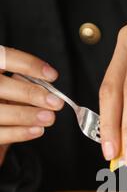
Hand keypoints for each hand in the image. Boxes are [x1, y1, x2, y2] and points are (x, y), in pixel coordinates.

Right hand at [0, 46, 63, 166]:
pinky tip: (37, 129)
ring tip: (49, 117)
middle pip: (1, 86)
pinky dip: (20, 132)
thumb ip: (22, 83)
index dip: (28, 64)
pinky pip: (0, 133)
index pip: (4, 57)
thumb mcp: (9, 86)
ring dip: (28, 115)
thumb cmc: (3, 99)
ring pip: (0, 112)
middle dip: (30, 94)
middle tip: (55, 102)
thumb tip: (46, 90)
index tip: (52, 75)